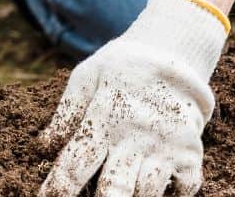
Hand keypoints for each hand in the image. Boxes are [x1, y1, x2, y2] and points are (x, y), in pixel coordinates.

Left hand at [38, 0, 227, 196]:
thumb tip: (43, 147)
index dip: (60, 187)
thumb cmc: (123, 68)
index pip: (76, 161)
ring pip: (147, 193)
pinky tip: (159, 192)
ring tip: (121, 193)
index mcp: (104, 117)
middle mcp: (135, 136)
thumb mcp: (88, 76)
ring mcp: (166, 147)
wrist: (175, 52)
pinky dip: (173, 196)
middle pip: (115, 186)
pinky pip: (185, 189)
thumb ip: (67, 112)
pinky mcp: (190, 154)